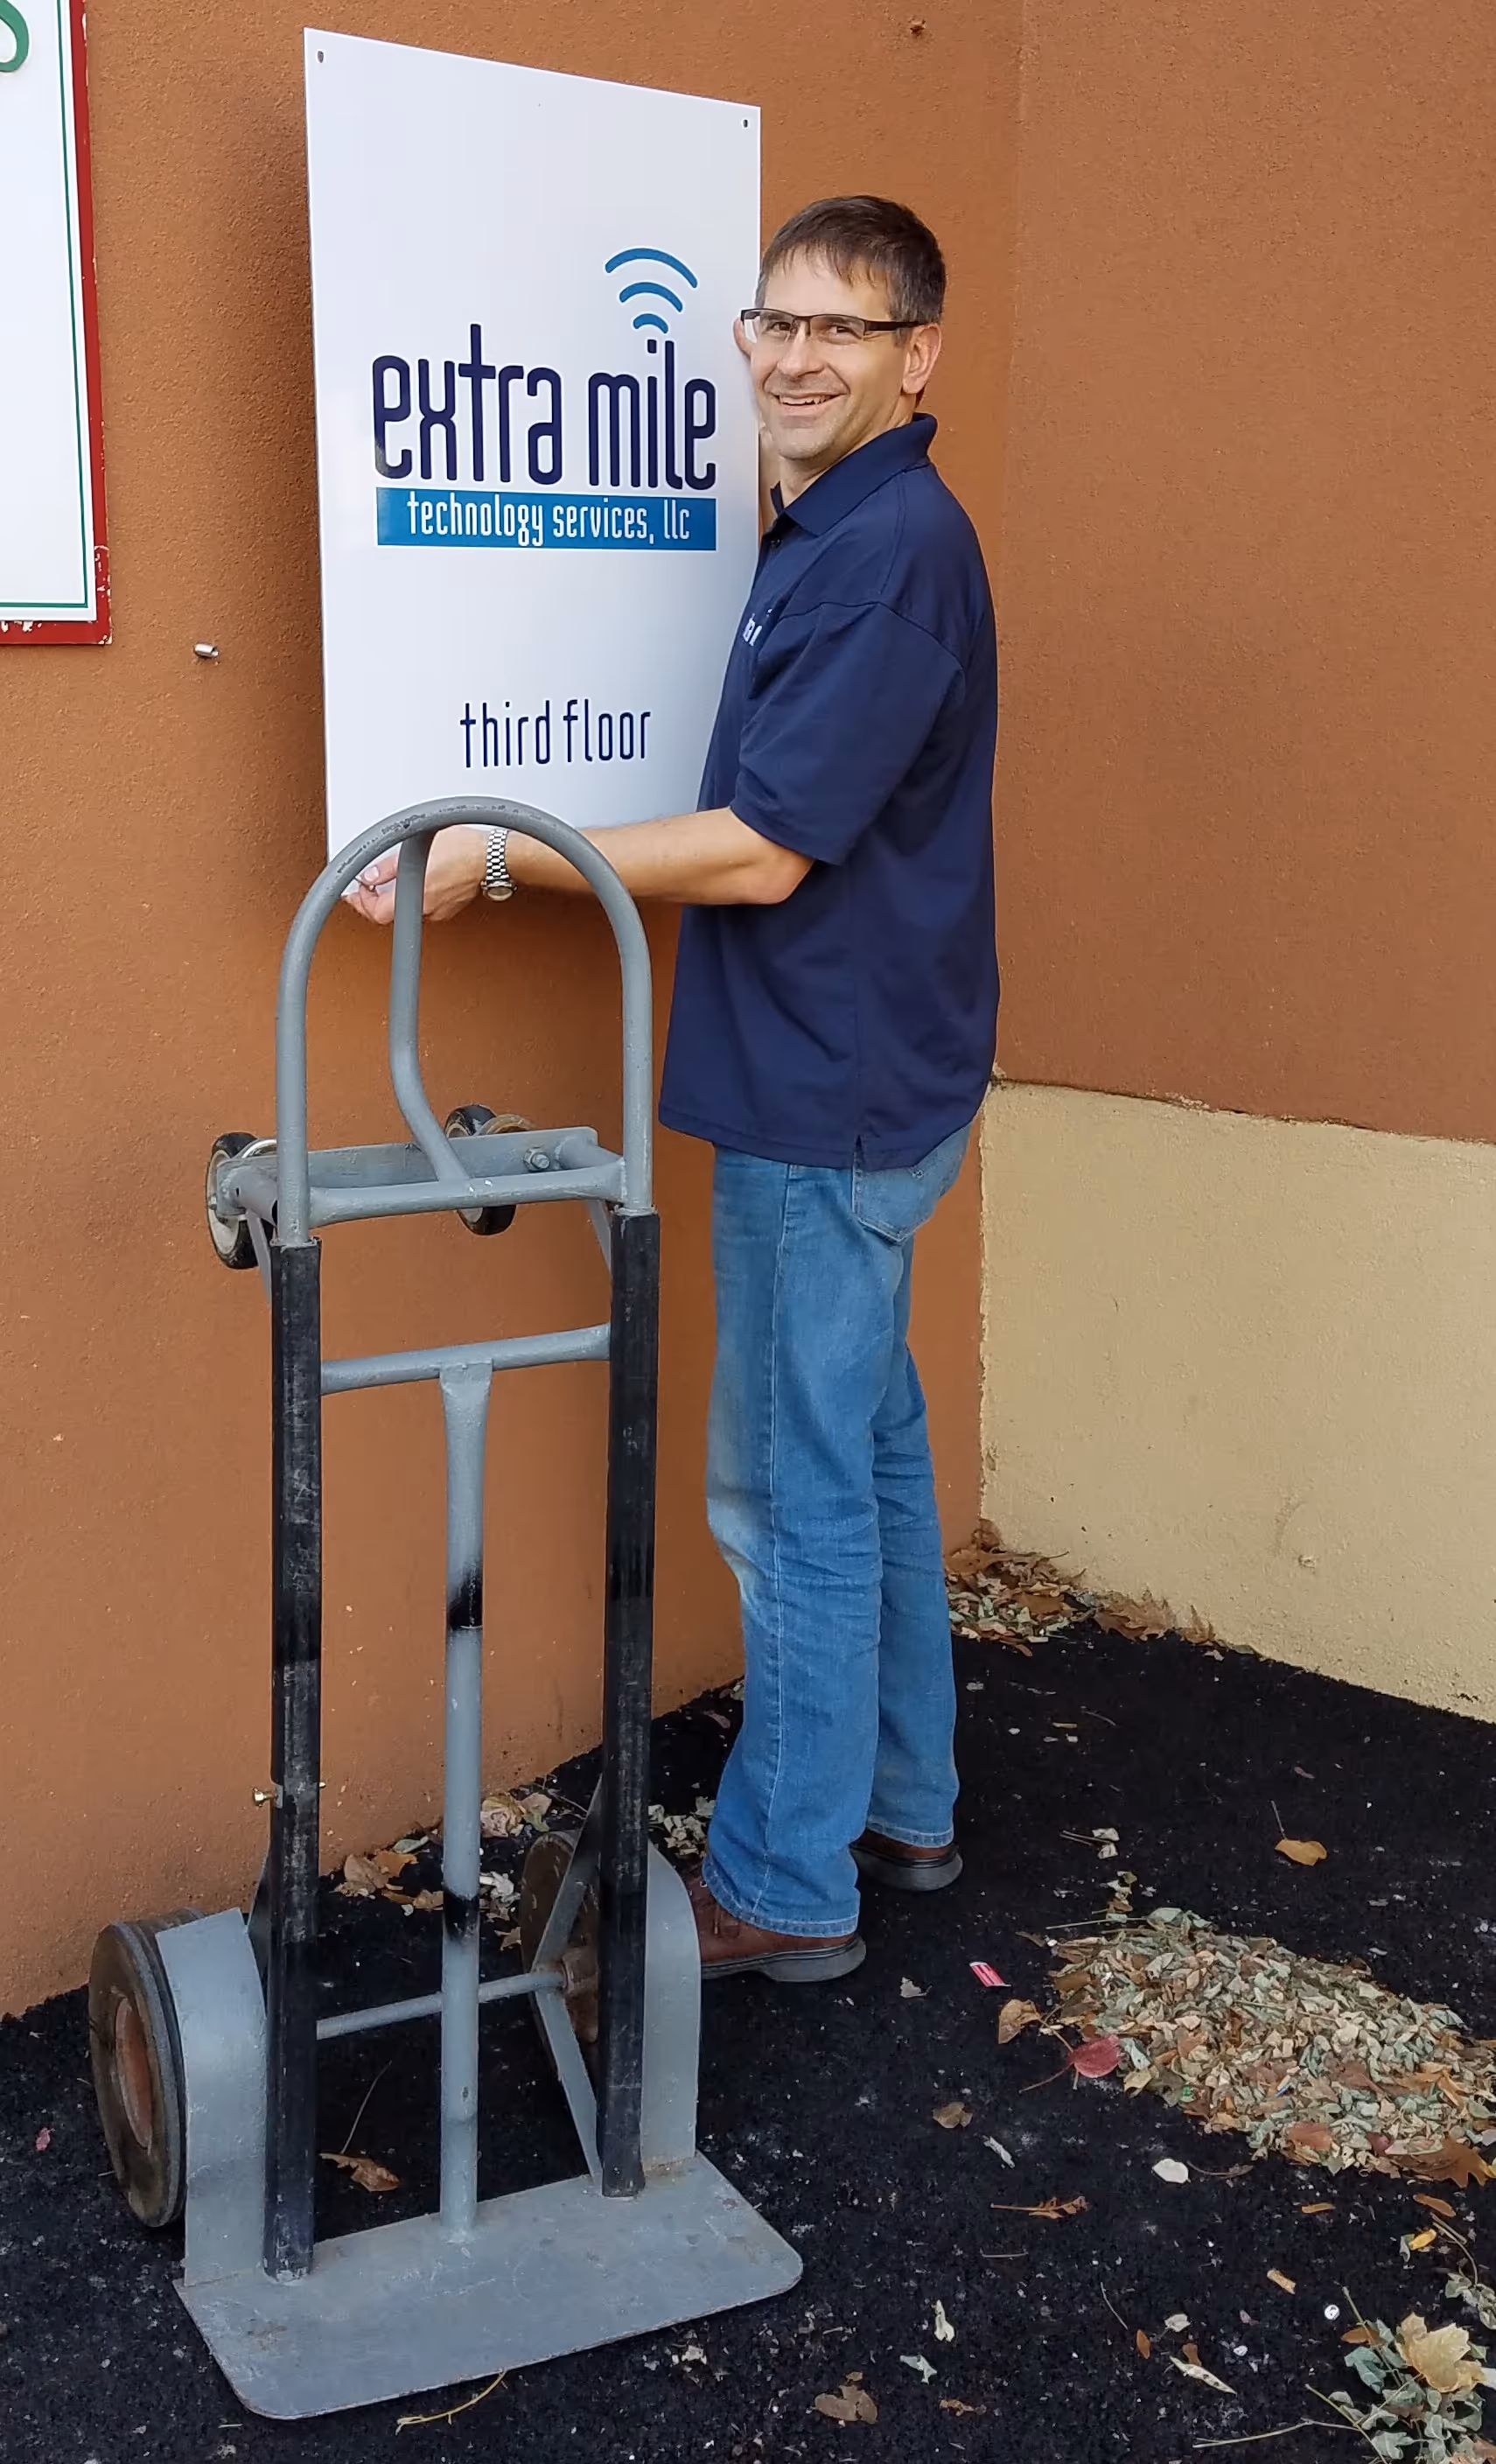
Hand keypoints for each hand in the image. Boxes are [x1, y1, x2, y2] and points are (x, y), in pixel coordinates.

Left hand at [342, 826, 485, 923]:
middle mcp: (428, 910)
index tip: (357, 892)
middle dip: (378, 899)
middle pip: (392, 913)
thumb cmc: (463, 851)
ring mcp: (441, 910)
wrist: (492, 857)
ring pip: (410, 907)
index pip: (377, 914)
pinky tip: (420, 879)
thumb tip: (371, 876)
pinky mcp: (451, 905)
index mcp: (416, 898)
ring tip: (394, 879)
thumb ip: (388, 867)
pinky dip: (418, 893)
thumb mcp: (414, 850)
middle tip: (370, 885)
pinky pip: (427, 903)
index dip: (362, 903)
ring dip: (399, 895)